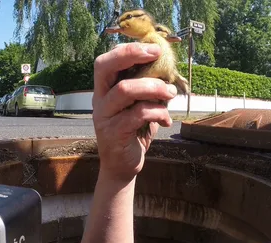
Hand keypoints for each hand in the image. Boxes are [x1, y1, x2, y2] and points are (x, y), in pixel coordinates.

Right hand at [92, 42, 177, 181]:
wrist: (121, 166)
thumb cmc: (133, 132)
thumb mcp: (138, 106)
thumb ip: (146, 89)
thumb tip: (168, 68)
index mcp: (104, 89)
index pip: (106, 60)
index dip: (128, 49)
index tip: (153, 48)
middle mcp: (99, 99)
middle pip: (105, 67)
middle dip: (131, 55)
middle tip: (156, 54)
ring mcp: (104, 116)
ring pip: (125, 90)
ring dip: (154, 87)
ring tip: (170, 93)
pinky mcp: (113, 133)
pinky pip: (137, 114)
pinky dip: (157, 112)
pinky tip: (166, 120)